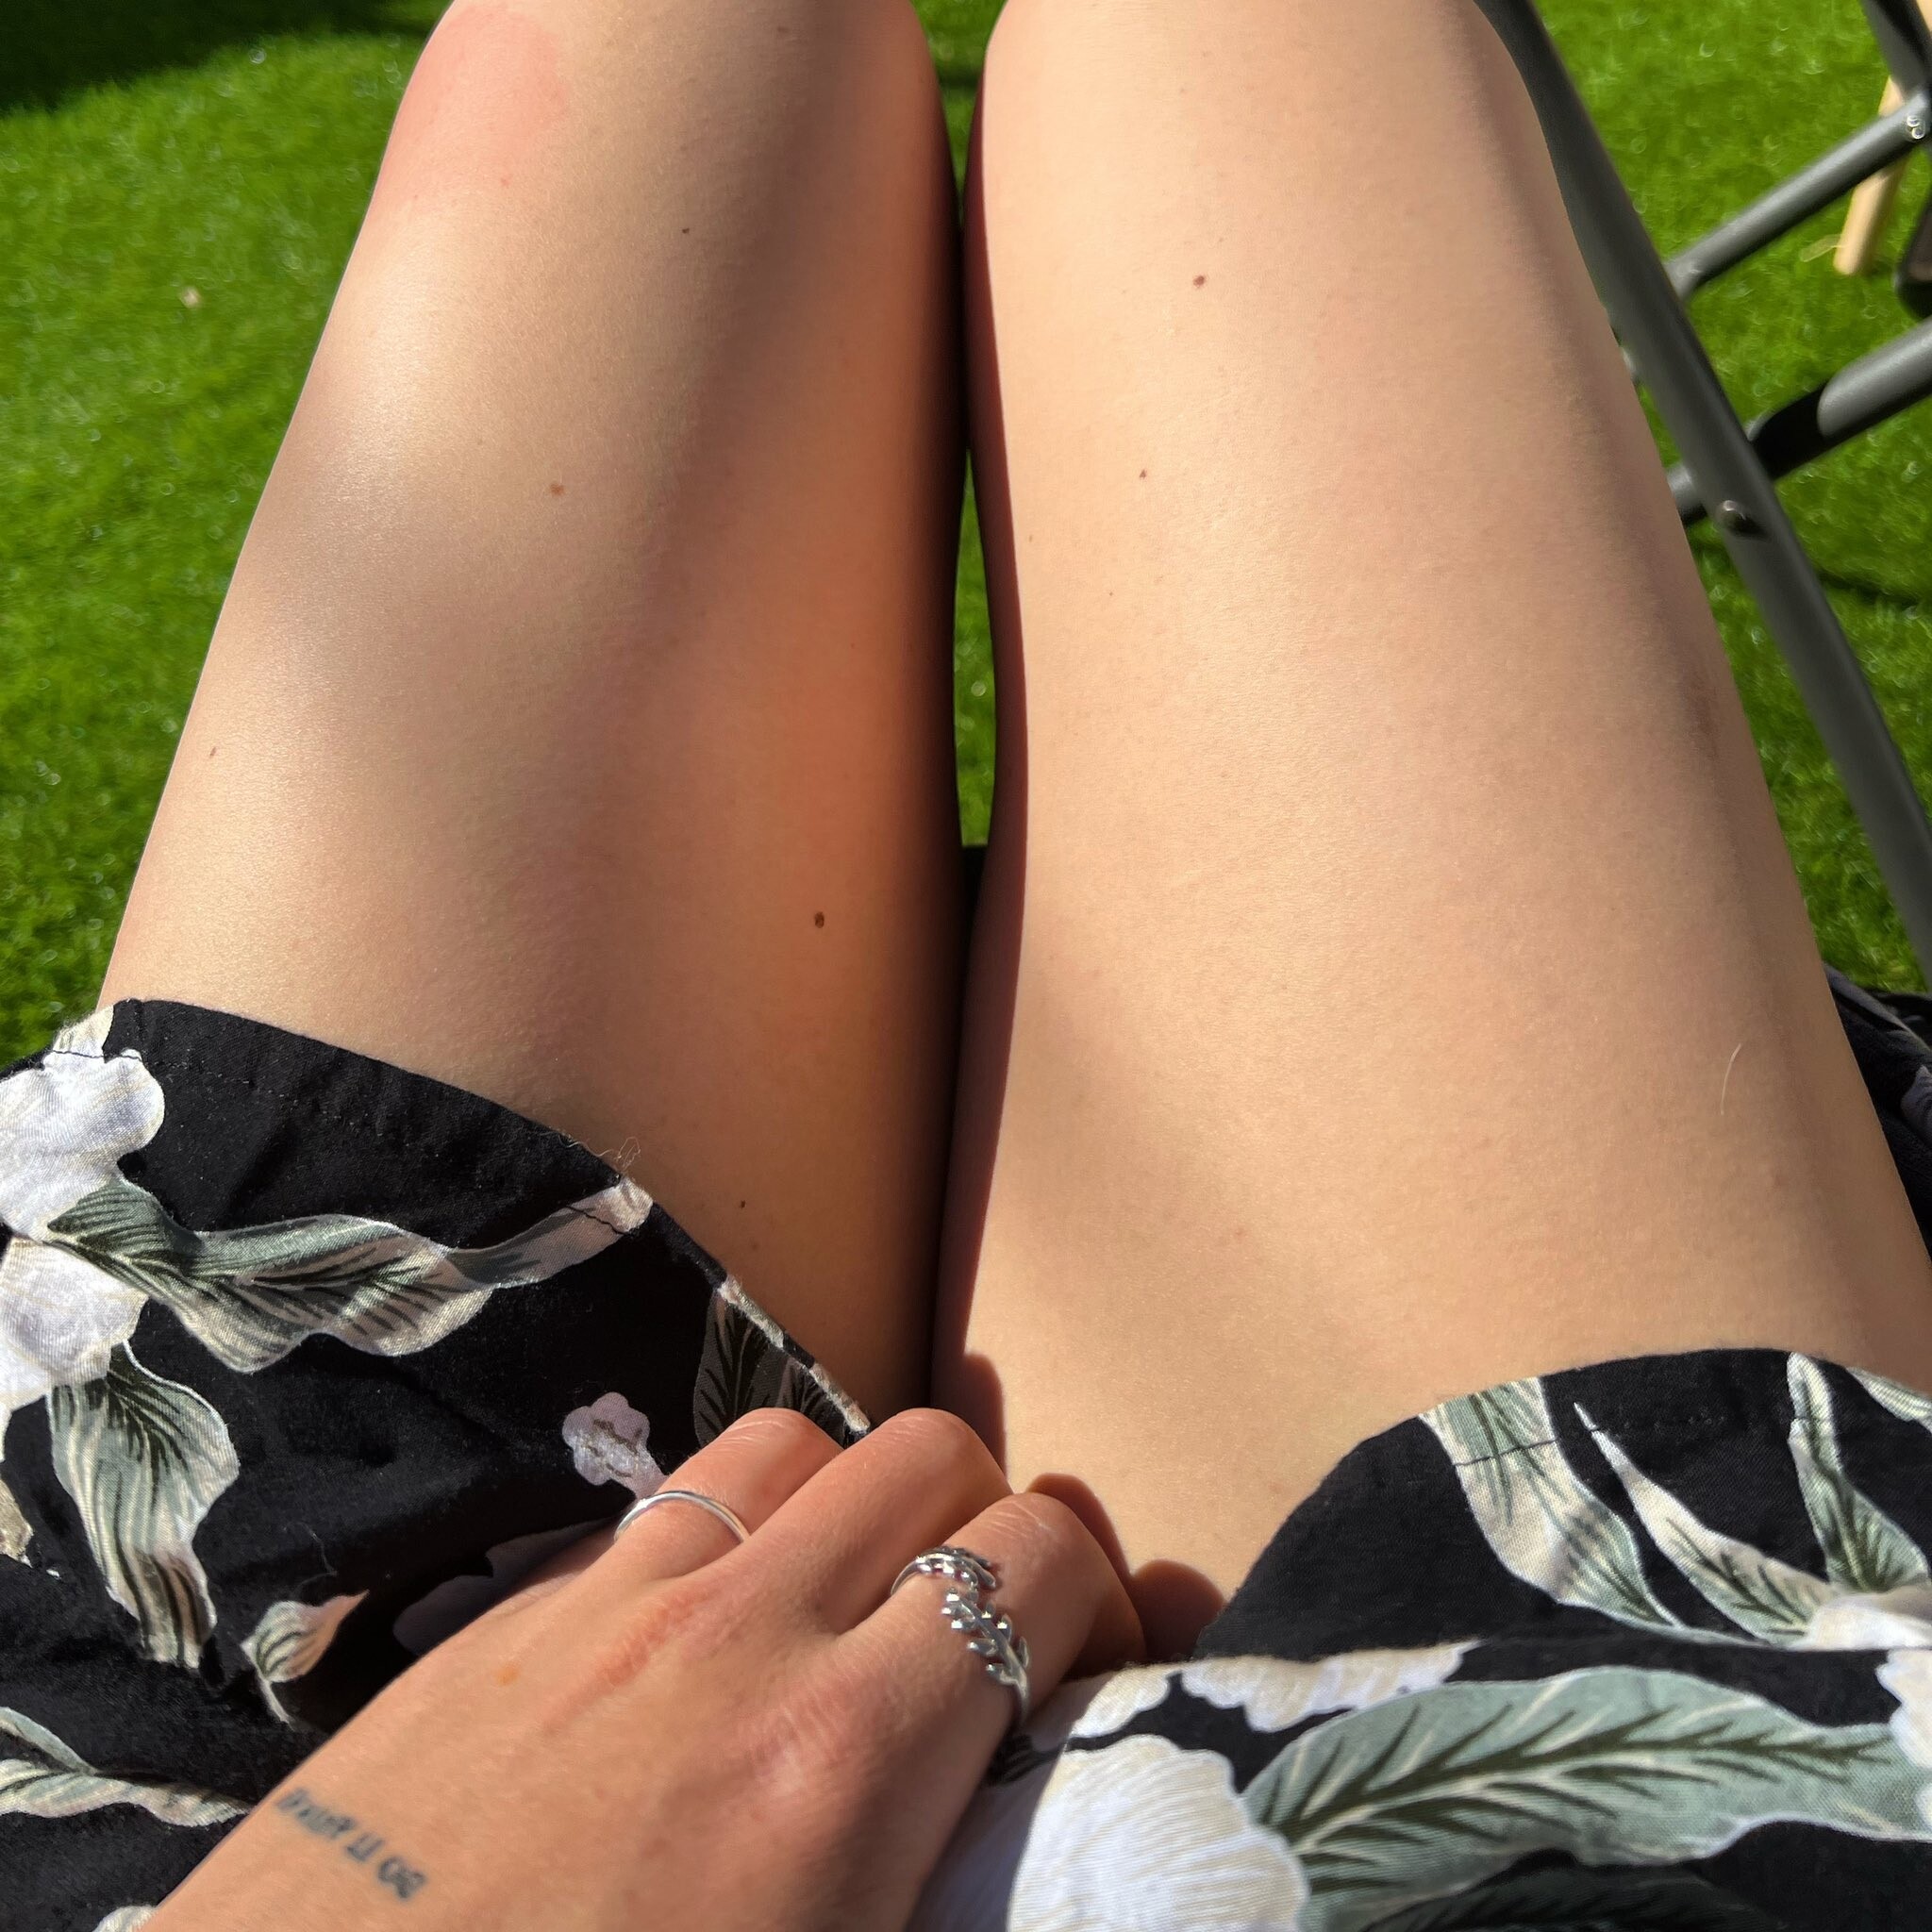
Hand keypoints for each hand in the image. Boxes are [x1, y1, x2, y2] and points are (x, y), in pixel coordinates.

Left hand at [147, 1406, 1144, 1930]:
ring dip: (858, 1499)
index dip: (1105, 1589)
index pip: (1035, 1558)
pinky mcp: (514, 1614)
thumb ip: (936, 1893)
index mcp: (840, 1771)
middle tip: (989, 1631)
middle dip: (993, 1521)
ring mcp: (614, 1604)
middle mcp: (740, 1641)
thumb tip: (990, 1839)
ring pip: (799, 1443)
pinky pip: (669, 1500)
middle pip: (930, 1456)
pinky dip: (735, 1527)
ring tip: (855, 1602)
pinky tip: (714, 1627)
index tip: (1103, 1662)